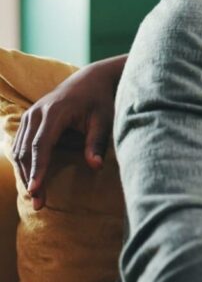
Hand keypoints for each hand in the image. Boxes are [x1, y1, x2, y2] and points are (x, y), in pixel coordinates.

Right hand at [12, 55, 123, 209]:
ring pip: (19, 150)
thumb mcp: (103, 119)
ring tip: (36, 197)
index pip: (41, 145)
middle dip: (30, 178)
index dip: (38, 169)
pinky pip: (20, 145)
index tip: (36, 190)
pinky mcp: (28, 120)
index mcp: (55, 112)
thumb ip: (97, 143)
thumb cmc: (100, 100)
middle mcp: (36, 113)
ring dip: (25, 174)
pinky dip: (23, 164)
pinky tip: (31, 181)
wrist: (91, 79)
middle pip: (26, 151)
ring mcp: (29, 115)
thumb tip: (96, 167)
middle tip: (38, 203)